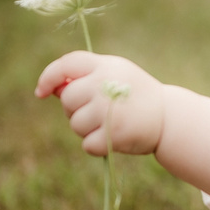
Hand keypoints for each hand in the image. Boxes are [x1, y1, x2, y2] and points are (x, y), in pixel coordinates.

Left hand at [35, 51, 164, 155]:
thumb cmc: (136, 94)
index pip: (67, 64)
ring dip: (86, 128)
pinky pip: (87, 144)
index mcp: (106, 65)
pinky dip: (96, 145)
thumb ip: (85, 77)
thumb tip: (52, 89)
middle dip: (75, 109)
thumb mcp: (115, 74)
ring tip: (110, 123)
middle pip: (67, 99)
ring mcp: (109, 110)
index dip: (49, 77)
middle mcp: (106, 85)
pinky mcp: (113, 135)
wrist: (169, 117)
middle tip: (97, 111)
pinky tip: (114, 137)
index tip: (41, 92)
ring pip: (75, 123)